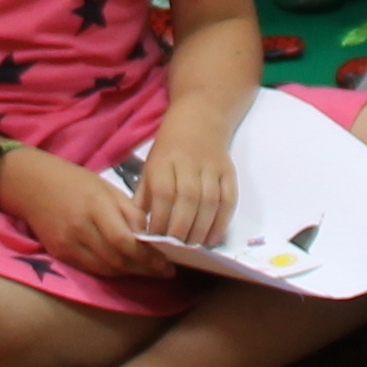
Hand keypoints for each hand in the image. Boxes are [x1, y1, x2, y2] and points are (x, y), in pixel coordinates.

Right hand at [0, 150, 157, 282]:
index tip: (167, 262)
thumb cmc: (73, 181)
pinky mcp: (60, 253)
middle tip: (165, 271)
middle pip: (117, 259)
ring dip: (130, 273)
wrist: (31, 185)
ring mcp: (67, 243)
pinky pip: (91, 269)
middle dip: (144, 268)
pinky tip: (125, 268)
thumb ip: (128, 210)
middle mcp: (80, 228)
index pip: (124, 240)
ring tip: (149, 271)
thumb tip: (150, 234)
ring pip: (105, 269)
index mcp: (95, 206)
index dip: (147, 256)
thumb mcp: (106, 187)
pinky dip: (111, 271)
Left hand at [124, 118, 237, 249]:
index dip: (161, 219)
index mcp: (164, 160)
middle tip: (177, 249)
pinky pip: (229, 198)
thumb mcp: (150, 165)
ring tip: (193, 247)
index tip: (156, 239)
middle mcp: (189, 162)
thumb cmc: (170, 148)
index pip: (163, 193)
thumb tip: (137, 228)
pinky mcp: (229, 171)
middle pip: (188, 199)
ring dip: (202, 228)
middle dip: (182, 228)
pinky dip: (223, 220)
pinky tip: (213, 238)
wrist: (200, 117)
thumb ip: (144, 195)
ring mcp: (211, 166)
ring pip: (210, 201)